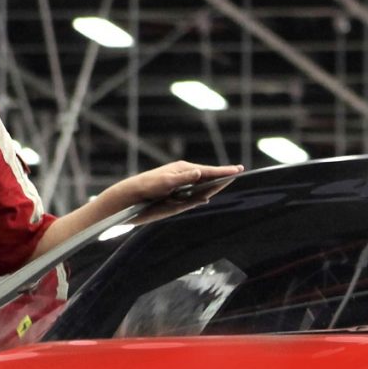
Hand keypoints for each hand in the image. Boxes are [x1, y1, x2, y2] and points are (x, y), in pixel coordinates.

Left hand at [117, 160, 242, 211]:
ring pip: (202, 187)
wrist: (129, 199)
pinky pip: (193, 196)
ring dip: (214, 185)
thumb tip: (200, 172)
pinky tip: (208, 194)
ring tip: (228, 179)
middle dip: (222, 175)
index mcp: (183, 170)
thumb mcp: (165, 181)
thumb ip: (183, 178)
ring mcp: (180, 188)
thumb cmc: (146, 186)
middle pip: (208, 177)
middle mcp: (184, 178)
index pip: (208, 171)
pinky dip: (202, 195)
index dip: (223, 171)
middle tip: (238, 171)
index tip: (238, 169)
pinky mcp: (175, 198)